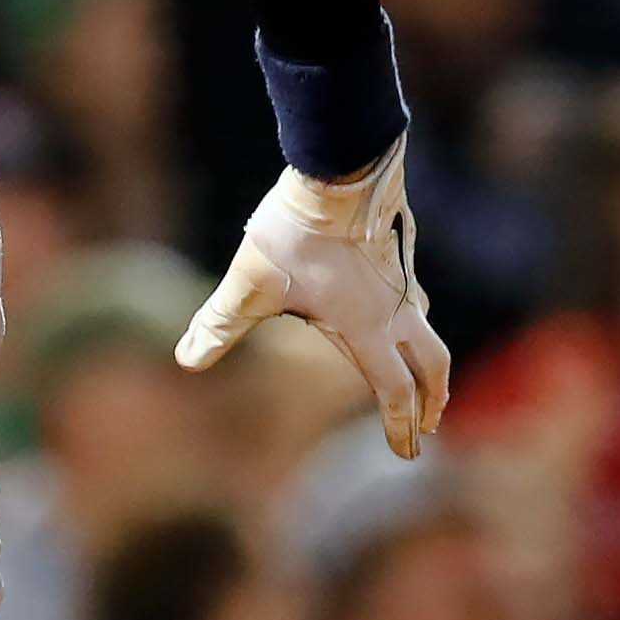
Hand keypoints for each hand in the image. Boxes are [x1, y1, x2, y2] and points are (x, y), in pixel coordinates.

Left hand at [178, 139, 450, 459]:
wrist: (338, 168)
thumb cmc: (294, 231)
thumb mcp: (248, 284)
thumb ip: (218, 324)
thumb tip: (185, 359)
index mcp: (365, 329)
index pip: (393, 390)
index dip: (401, 426)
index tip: (407, 452)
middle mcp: (393, 309)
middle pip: (432, 364)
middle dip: (434, 399)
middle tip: (431, 424)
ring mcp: (401, 278)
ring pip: (428, 327)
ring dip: (428, 359)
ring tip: (421, 374)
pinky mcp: (399, 251)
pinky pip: (415, 294)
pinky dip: (416, 319)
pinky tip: (397, 310)